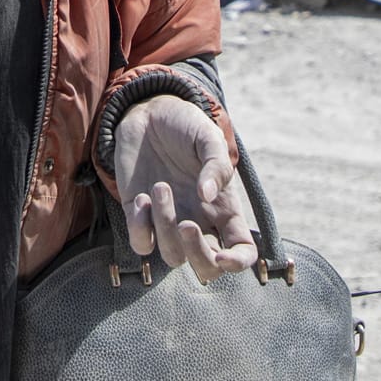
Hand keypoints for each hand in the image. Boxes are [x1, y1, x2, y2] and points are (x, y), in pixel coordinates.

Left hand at [109, 93, 257, 283]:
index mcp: (224, 208)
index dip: (237, 263)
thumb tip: (208, 195)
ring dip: (165, 227)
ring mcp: (169, 220)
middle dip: (197, 254)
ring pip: (172, 256)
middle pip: (206, 267)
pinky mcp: (139, 214)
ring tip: (159, 187)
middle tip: (186, 224)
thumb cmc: (186, 127)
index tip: (224, 256)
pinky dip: (141, 226)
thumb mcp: (208, 138)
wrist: (148, 113)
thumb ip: (216, 165)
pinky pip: (141, 243)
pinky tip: (142, 196)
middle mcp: (199, 221)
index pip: (241, 250)